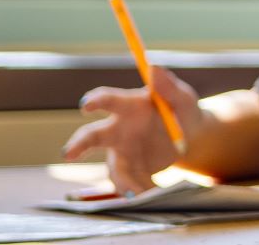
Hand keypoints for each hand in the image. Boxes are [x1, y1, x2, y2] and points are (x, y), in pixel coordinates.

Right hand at [62, 66, 202, 193]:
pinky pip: (127, 183)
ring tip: (137, 193)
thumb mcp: (183, 98)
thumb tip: (154, 66)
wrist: (190, 136)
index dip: (95, 101)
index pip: (107, 100)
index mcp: (128, 107)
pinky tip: (150, 191)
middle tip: (68, 153)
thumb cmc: (182, 110)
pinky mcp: (130, 169)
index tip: (86, 104)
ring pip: (111, 168)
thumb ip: (169, 86)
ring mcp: (121, 151)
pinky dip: (137, 190)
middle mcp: (118, 129)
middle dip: (78, 144)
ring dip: (121, 181)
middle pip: (91, 136)